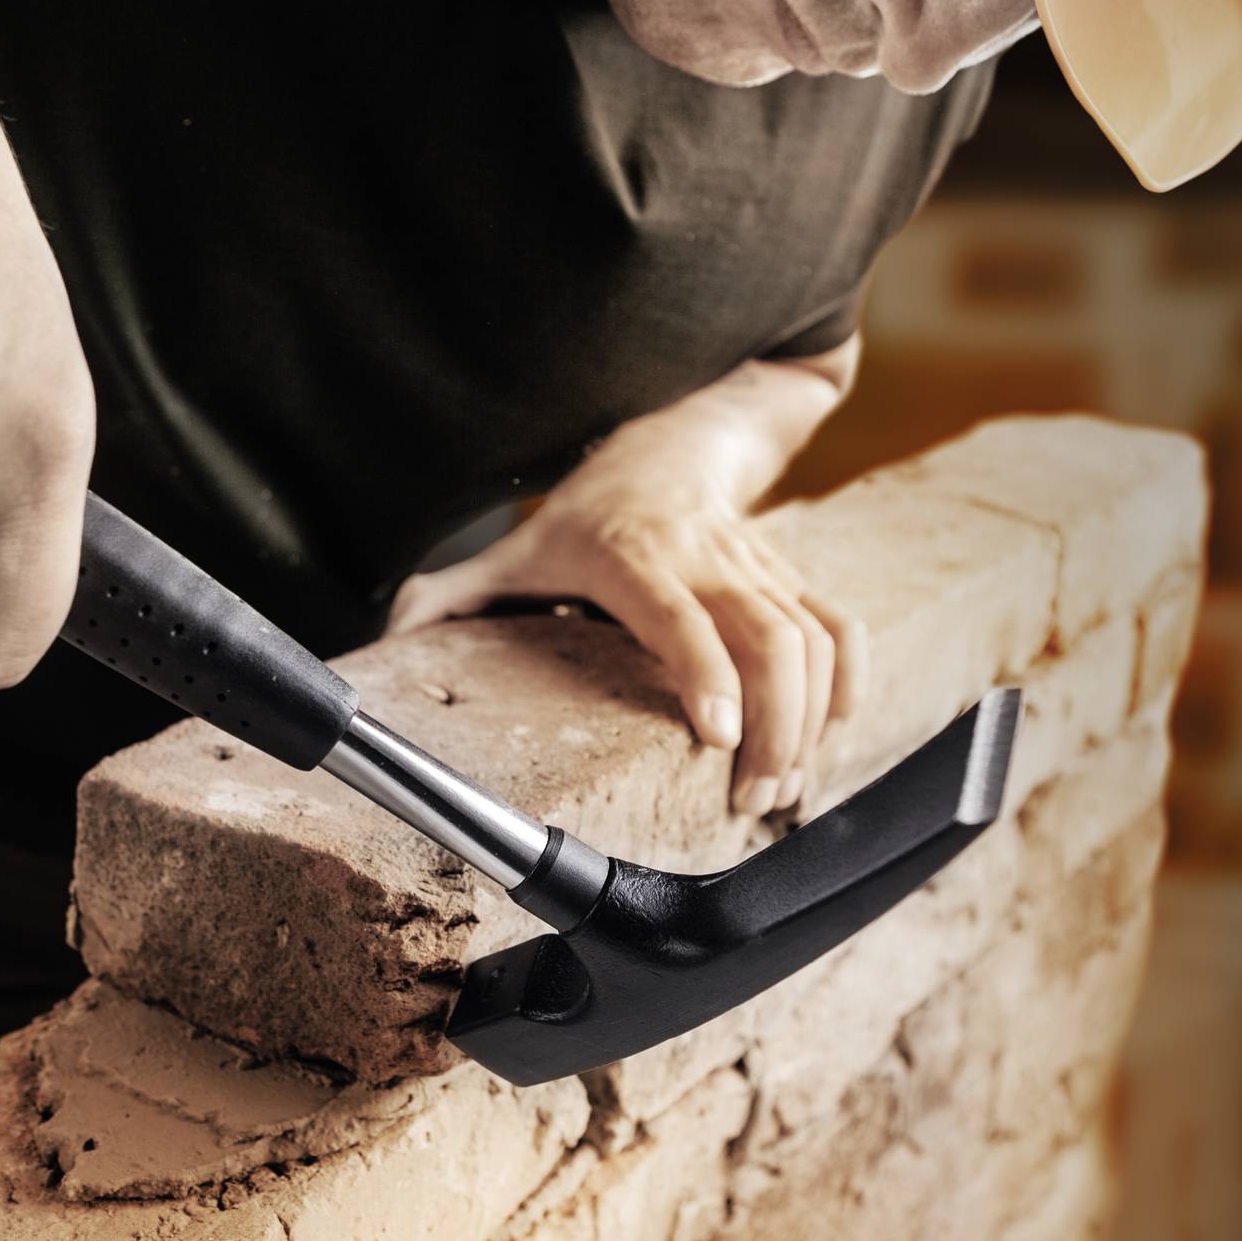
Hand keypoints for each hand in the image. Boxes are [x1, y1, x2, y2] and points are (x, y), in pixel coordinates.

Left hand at [387, 394, 864, 816]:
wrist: (670, 442)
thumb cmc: (587, 516)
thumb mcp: (515, 548)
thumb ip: (454, 596)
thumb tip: (391, 640)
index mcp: (633, 557)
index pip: (679, 616)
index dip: (704, 672)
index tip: (716, 736)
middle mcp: (707, 559)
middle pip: (768, 640)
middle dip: (775, 726)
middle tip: (753, 798)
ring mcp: (758, 569)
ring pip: (811, 641)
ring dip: (810, 722)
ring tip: (783, 789)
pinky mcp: (792, 578)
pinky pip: (841, 627)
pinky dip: (850, 683)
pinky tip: (836, 735)